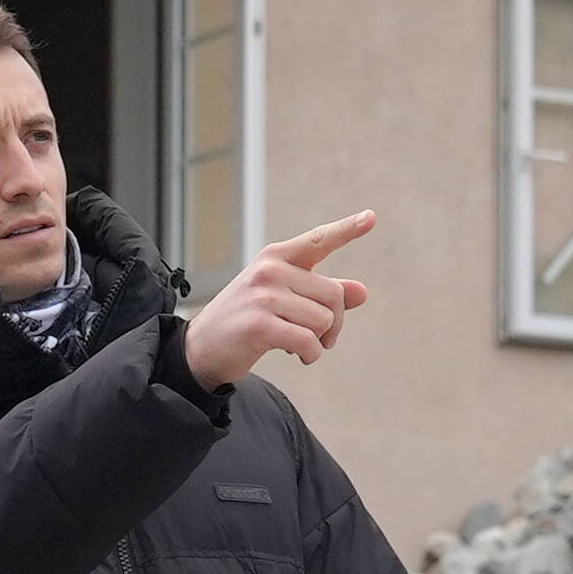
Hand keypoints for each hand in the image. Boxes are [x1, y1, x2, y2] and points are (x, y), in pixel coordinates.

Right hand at [187, 212, 376, 385]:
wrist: (202, 347)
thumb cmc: (247, 318)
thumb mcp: (283, 299)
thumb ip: (322, 293)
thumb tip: (362, 292)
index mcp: (276, 257)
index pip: (318, 240)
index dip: (347, 230)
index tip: (371, 217)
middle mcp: (270, 270)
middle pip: (334, 295)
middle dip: (334, 322)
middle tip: (321, 337)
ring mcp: (263, 296)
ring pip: (323, 320)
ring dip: (319, 341)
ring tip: (300, 346)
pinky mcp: (260, 325)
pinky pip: (308, 342)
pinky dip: (310, 354)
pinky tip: (298, 356)